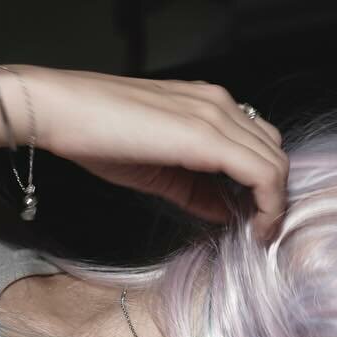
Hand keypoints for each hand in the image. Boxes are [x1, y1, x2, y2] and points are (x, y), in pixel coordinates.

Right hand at [11, 64, 287, 237]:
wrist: (60, 111)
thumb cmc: (97, 135)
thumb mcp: (161, 171)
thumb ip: (199, 191)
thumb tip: (228, 213)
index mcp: (209, 106)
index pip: (261, 144)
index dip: (268, 186)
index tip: (258, 220)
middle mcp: (220, 104)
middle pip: (275, 153)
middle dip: (276, 196)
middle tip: (262, 230)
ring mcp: (216, 115)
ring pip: (276, 162)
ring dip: (275, 202)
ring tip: (259, 231)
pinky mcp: (209, 135)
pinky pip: (262, 172)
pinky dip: (268, 204)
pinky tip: (255, 227)